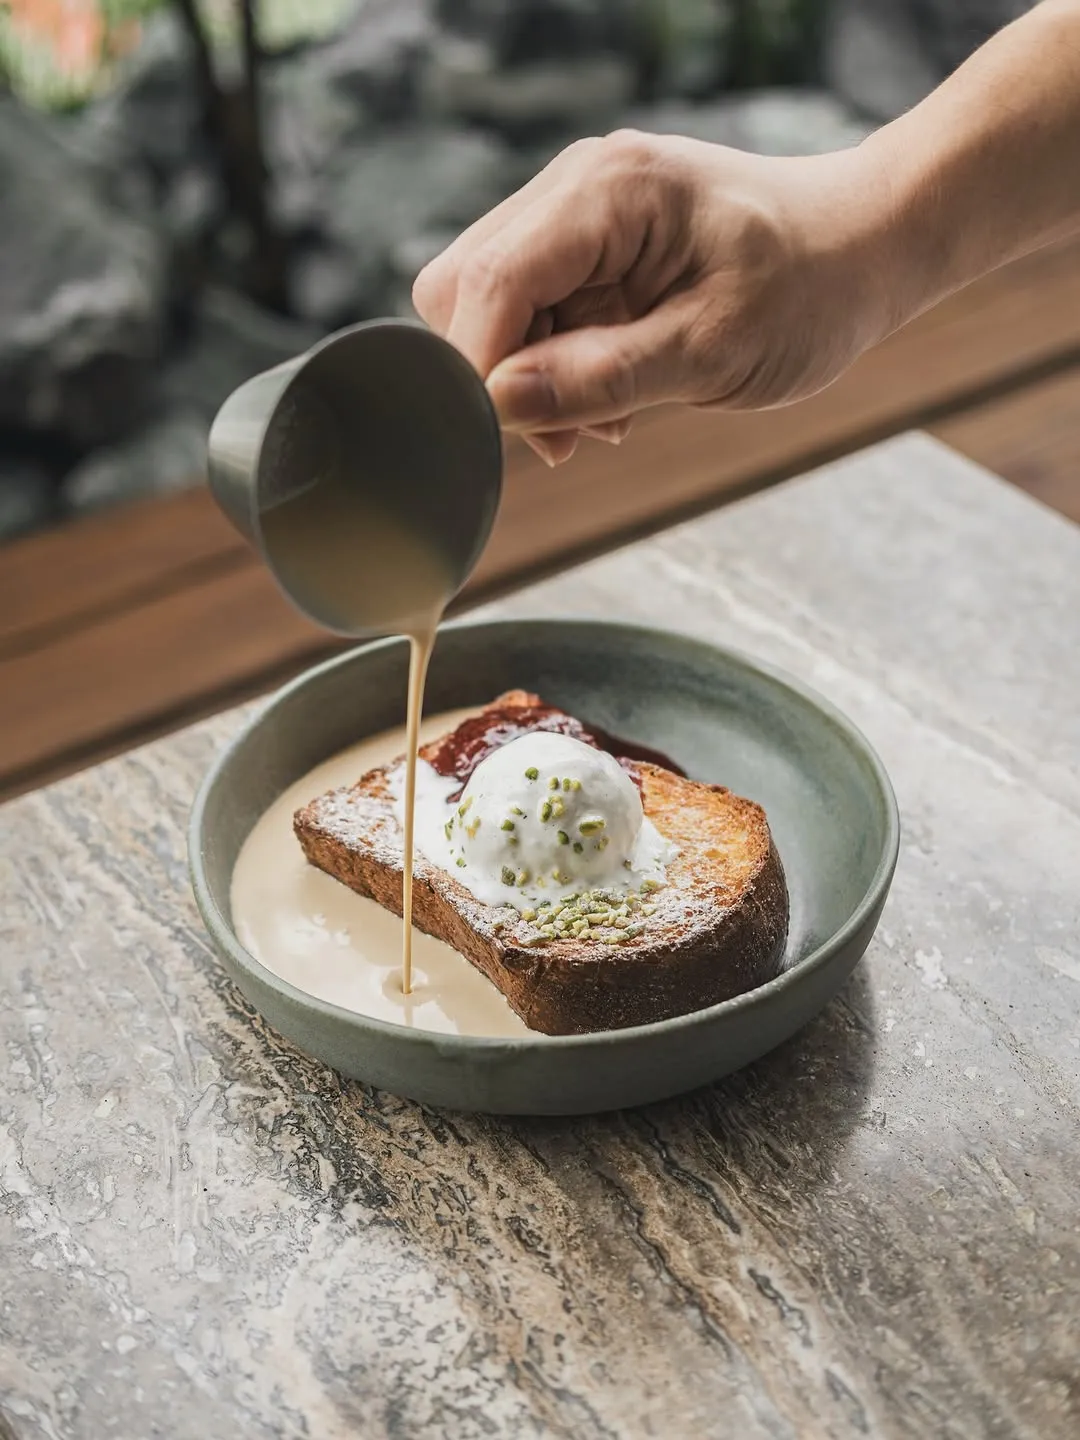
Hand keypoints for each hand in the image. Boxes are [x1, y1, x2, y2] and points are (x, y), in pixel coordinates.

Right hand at [413, 130, 900, 463]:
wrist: (865, 246)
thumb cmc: (812, 288)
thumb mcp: (715, 350)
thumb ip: (604, 377)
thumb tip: (502, 403)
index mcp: (607, 192)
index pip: (489, 282)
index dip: (477, 370)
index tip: (500, 439)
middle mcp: (577, 186)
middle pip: (467, 287)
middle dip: (500, 372)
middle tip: (572, 434)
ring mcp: (578, 211)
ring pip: (490, 304)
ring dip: (531, 374)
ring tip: (609, 414)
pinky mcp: (588, 244)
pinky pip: (532, 310)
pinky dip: (555, 362)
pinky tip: (614, 390)